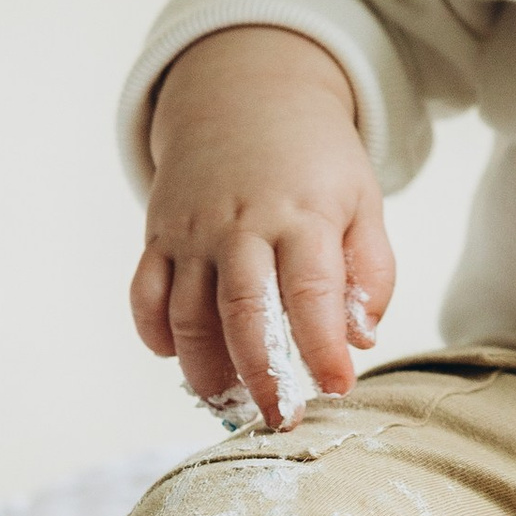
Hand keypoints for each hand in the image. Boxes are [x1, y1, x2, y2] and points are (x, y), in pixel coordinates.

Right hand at [130, 28, 393, 421]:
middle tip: (281, 418)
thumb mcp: (361, 200)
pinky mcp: (158, 235)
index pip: (312, 291)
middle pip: (243, 312)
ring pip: (188, 314)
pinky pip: (145, 294)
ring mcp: (193, 231)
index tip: (339, 388)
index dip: (324, 346)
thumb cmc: (314, 162)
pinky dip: (155, 334)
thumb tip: (361, 337)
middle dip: (262, 375)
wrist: (245, 96)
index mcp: (302, 216)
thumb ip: (371, 270)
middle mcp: (241, 226)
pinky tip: (177, 358)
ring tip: (230, 405)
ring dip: (205, 369)